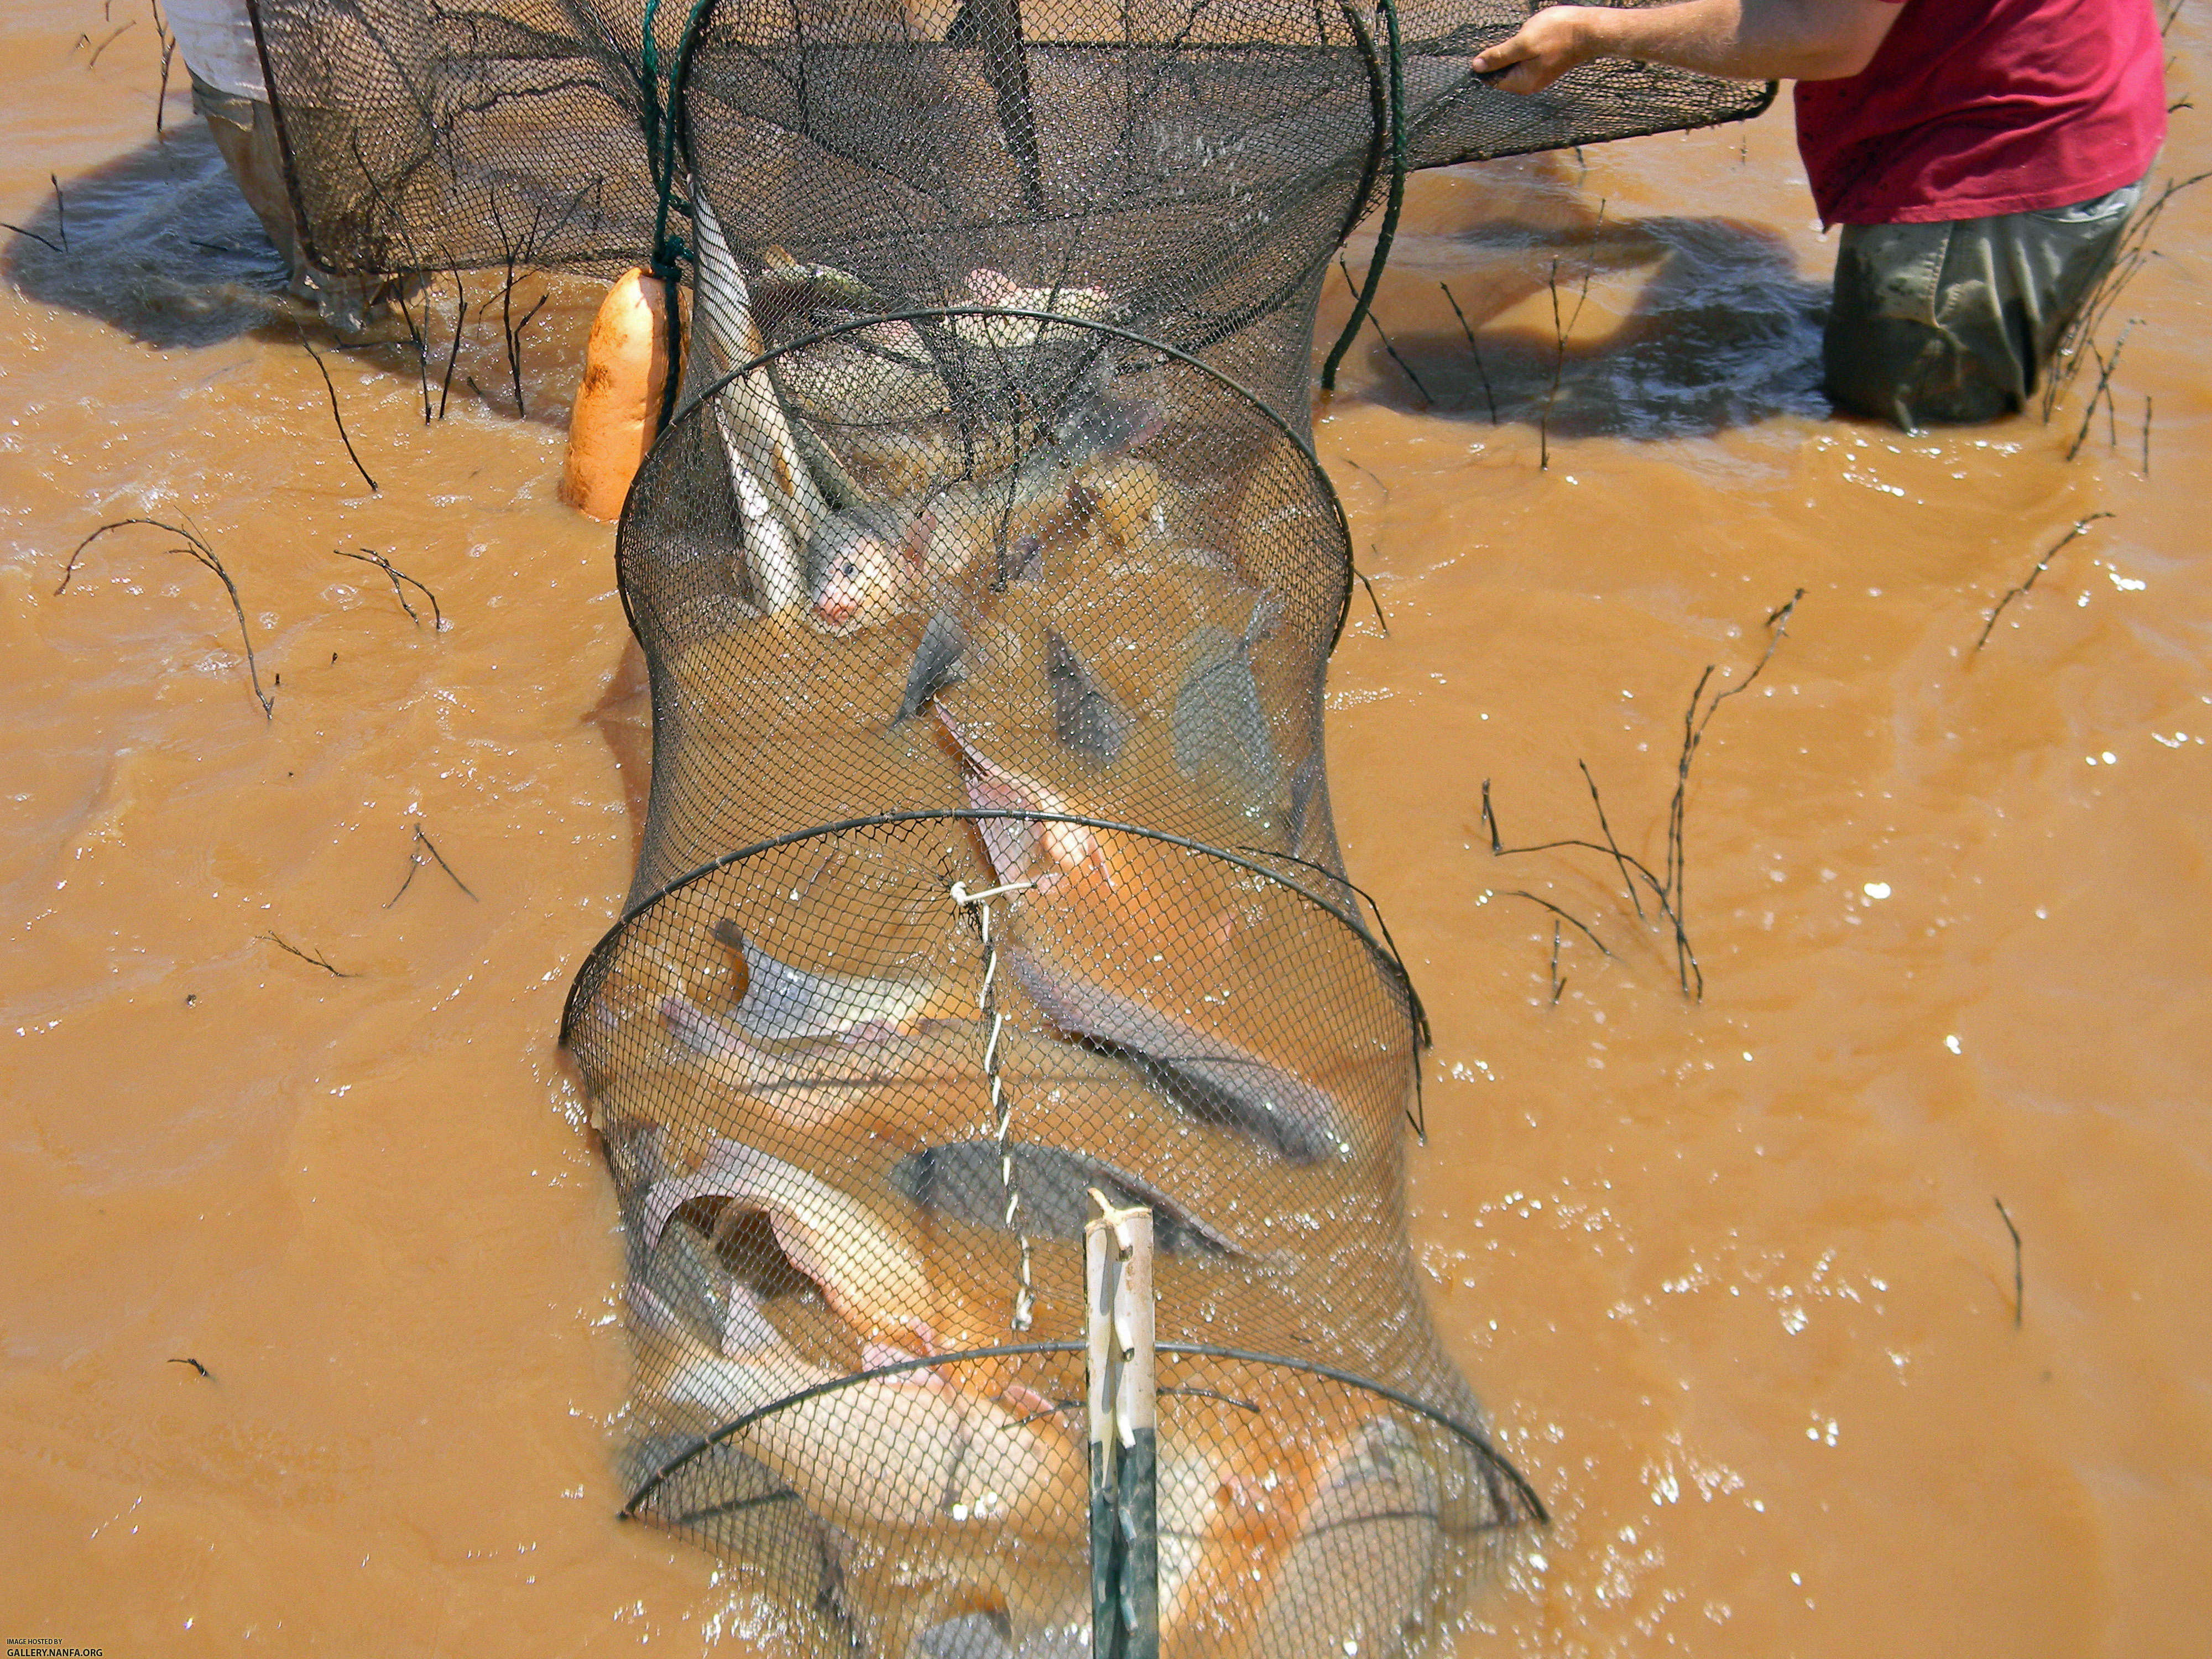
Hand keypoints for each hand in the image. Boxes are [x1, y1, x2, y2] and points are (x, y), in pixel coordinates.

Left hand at [1470, 7, 1605, 94]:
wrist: (1589, 30)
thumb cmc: (1558, 34)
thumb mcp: (1523, 43)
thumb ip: (1499, 56)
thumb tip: (1477, 66)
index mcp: (1522, 83)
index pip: (1492, 80)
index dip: (1486, 64)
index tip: (1492, 48)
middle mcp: (1529, 85)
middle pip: (1502, 72)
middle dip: (1502, 55)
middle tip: (1517, 39)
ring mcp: (1538, 76)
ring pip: (1514, 64)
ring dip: (1515, 49)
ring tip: (1528, 37)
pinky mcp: (1545, 66)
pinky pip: (1526, 59)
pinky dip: (1525, 48)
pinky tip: (1535, 37)